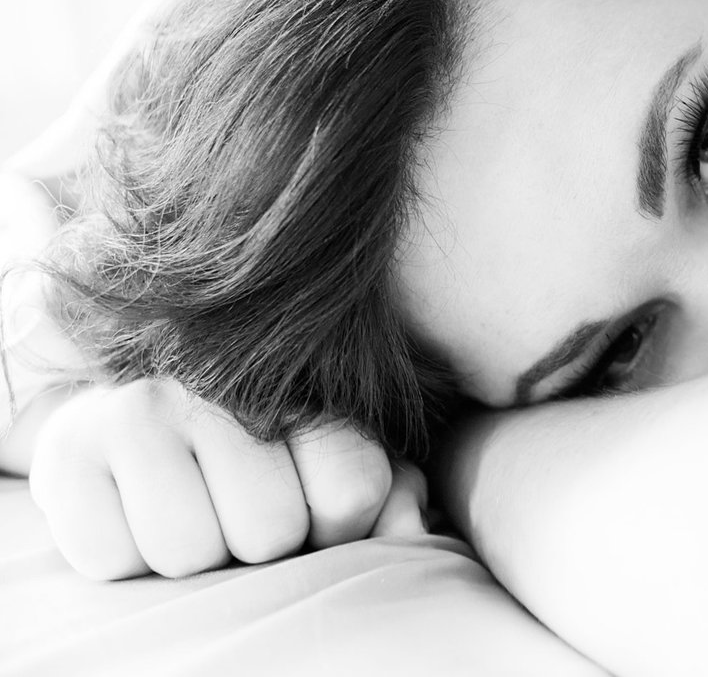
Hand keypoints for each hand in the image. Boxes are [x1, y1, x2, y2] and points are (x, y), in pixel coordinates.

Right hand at [28, 379, 425, 578]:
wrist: (133, 422)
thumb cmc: (257, 454)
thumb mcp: (333, 466)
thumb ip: (389, 497)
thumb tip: (410, 532)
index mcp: (300, 379)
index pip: (352, 491)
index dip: (336, 524)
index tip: (311, 501)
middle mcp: (217, 381)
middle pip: (270, 530)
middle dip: (260, 543)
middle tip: (235, 505)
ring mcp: (138, 411)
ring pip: (191, 552)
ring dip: (195, 554)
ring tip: (189, 507)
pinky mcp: (67, 454)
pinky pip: (114, 558)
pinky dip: (126, 556)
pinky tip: (133, 510)